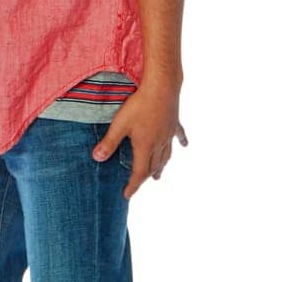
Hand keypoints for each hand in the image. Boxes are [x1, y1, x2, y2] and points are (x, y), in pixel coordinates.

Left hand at [93, 81, 187, 198]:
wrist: (162, 87)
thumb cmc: (139, 105)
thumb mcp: (119, 124)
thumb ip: (109, 142)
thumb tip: (97, 159)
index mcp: (145, 146)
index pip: (139, 172)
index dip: (133, 185)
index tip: (127, 195)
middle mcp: (159, 143)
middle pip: (153, 166)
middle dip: (145, 178)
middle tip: (139, 185)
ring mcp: (169, 133)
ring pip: (166, 155)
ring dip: (161, 166)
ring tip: (158, 175)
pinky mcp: (174, 122)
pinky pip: (178, 136)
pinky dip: (180, 142)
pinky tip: (184, 146)